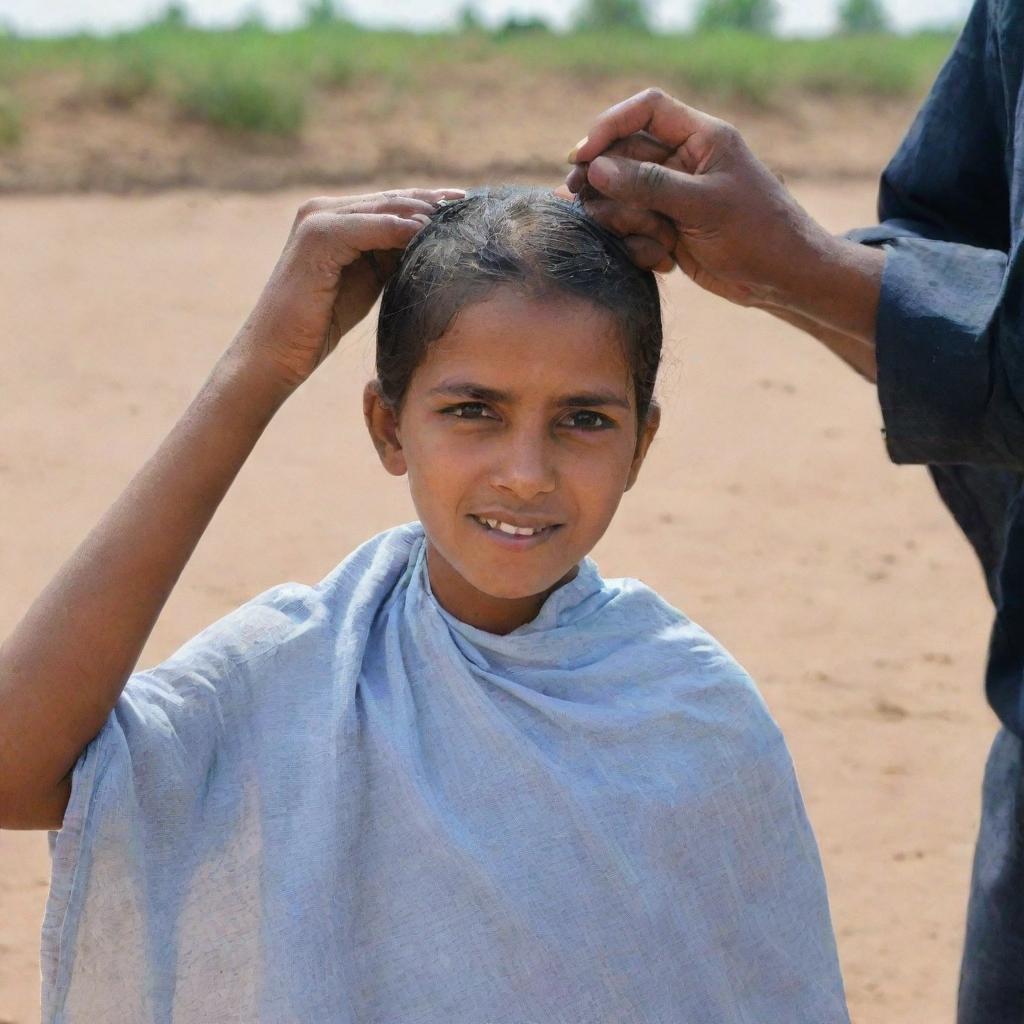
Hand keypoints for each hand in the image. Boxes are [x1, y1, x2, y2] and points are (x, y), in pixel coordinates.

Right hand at [232, 188, 464, 392]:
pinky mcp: (317, 238)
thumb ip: (390, 259)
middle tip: (469, 203)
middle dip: (433, 202)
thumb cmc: (320, 324)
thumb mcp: (366, 284)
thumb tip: (432, 247)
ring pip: (383, 208)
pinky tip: (427, 233)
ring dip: (422, 212)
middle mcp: (322, 211)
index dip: (429, 205)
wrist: (277, 352)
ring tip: (457, 216)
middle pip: (391, 201)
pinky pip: (369, 227)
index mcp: (333, 219)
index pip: (390, 205)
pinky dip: (399, 229)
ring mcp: (317, 220)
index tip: (466, 207)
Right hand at [566, 89, 833, 307]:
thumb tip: (595, 168)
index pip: (646, 110)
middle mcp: (683, 162)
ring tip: (656, 243)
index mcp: (700, 138)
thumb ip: (649, 184)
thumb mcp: (703, 205)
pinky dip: (639, 247)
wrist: (783, 280)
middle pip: (623, 157)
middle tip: (584, 203)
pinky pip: (632, 231)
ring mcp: (672, 198)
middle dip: (606, 184)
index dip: (609, 126)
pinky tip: (666, 262)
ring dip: (626, 222)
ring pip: (621, 198)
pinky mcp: (667, 231)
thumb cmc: (757, 233)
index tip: (581, 156)